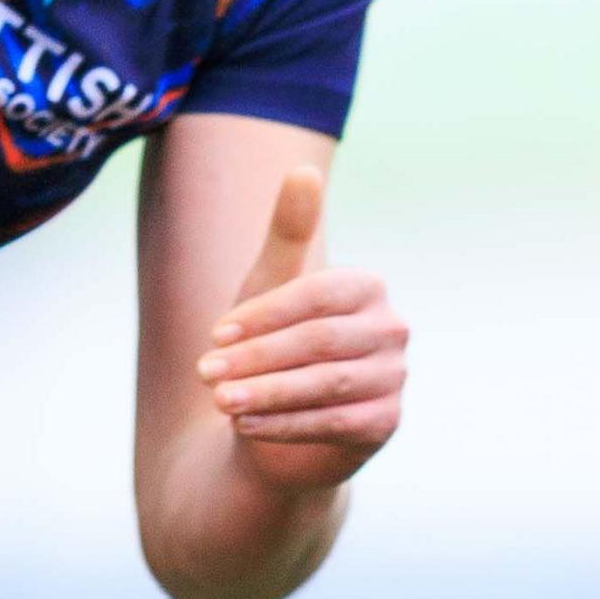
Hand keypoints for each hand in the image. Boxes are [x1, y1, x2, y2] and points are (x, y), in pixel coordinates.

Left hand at [193, 167, 408, 491]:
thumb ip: (288, 232)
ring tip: (220, 403)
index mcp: (367, 289)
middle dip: (259, 358)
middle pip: (321, 340)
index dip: (264, 315)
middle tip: (204, 374)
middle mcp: (392, 329)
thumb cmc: (273, 345)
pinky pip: (335, 423)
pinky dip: (285, 425)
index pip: (318, 294)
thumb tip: (304, 170)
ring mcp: (394, 376)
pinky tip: (244, 427)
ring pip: (328, 383)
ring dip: (268, 393)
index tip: (214, 335)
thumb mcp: (271, 287)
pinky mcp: (387, 422)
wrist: (281, 421)